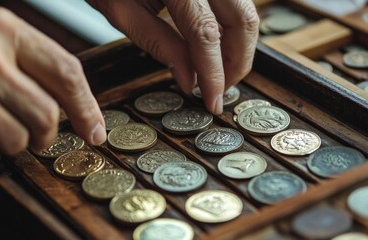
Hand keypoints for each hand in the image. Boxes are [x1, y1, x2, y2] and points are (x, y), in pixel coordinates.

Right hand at [0, 7, 105, 169]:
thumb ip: (35, 68)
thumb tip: (85, 116)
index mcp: (2, 29)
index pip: (66, 72)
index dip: (86, 108)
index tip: (94, 131)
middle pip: (47, 115)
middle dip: (43, 133)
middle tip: (30, 131)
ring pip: (18, 142)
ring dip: (8, 142)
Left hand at [89, 0, 258, 113]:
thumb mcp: (120, 11)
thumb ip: (158, 43)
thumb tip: (190, 80)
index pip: (205, 33)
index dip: (214, 73)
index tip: (213, 102)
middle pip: (243, 20)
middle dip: (238, 62)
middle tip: (221, 89)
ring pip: (247, 10)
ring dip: (239, 46)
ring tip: (218, 71)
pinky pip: (238, 2)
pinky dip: (232, 28)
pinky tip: (217, 45)